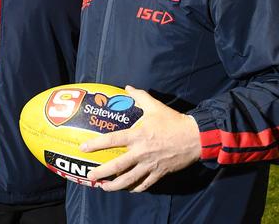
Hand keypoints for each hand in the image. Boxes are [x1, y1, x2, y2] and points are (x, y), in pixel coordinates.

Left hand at [80, 86, 200, 191]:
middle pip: (118, 166)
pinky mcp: (160, 173)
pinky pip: (145, 184)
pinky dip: (136, 188)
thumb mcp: (155, 106)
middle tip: (90, 176)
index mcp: (138, 135)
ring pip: (130, 180)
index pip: (112, 140)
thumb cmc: (173, 121)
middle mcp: (141, 152)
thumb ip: (139, 96)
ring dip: (115, 185)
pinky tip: (129, 189)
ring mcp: (150, 165)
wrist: (195, 137)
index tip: (83, 148)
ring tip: (104, 188)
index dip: (96, 144)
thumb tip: (127, 87)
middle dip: (102, 173)